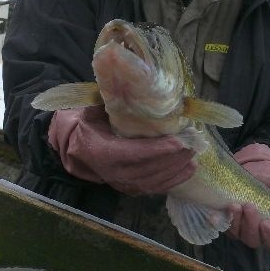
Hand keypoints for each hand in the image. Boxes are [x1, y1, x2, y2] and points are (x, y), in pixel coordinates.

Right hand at [48, 106, 195, 194]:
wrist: (75, 147)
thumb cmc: (88, 124)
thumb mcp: (94, 110)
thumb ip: (114, 101)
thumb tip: (134, 82)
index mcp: (101, 152)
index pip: (135, 154)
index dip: (159, 149)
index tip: (179, 141)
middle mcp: (112, 173)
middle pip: (149, 169)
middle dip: (174, 157)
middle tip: (194, 143)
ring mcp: (122, 184)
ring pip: (155, 180)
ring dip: (177, 168)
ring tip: (194, 153)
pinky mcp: (131, 189)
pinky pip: (155, 187)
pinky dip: (174, 179)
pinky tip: (189, 169)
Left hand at [227, 143, 269, 254]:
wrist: (254, 168)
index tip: (267, 223)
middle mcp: (259, 233)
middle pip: (254, 241)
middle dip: (251, 225)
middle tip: (249, 206)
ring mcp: (242, 229)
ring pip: (238, 235)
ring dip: (236, 221)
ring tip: (235, 205)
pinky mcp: (228, 222)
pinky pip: (222, 226)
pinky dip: (219, 221)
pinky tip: (215, 214)